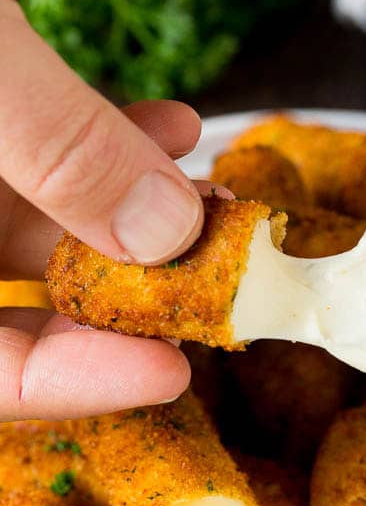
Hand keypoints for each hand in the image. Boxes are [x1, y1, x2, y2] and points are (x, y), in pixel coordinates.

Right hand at [0, 0, 205, 420]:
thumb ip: (49, 144)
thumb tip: (163, 230)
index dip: (69, 382)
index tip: (169, 371)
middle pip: (16, 310)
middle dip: (124, 296)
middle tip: (206, 285)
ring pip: (38, 232)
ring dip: (135, 215)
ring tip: (207, 193)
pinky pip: (35, 161)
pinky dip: (106, 146)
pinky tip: (172, 123)